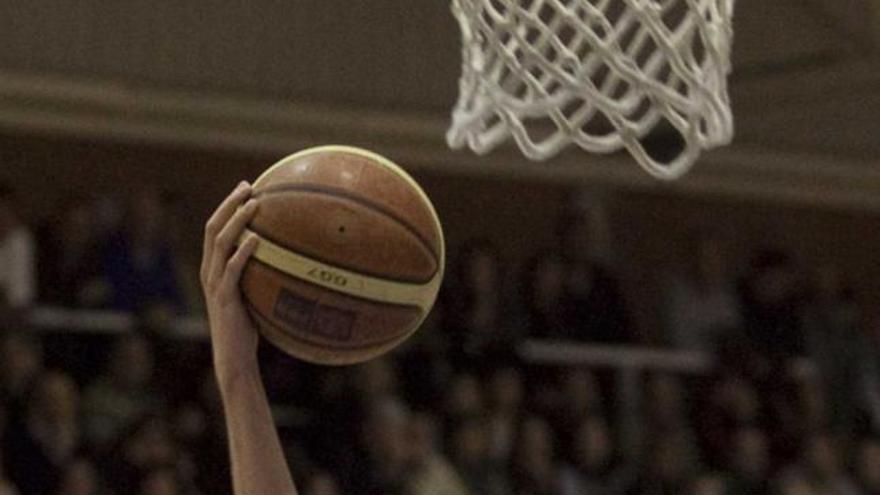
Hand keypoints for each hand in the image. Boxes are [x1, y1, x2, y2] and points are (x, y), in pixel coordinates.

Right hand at [201, 181, 260, 389]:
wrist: (234, 358)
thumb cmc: (248, 328)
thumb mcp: (254, 296)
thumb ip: (264, 275)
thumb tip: (294, 259)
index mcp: (213, 268)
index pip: (214, 229)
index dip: (227, 206)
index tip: (247, 188)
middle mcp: (209, 272)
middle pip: (213, 228)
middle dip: (229, 204)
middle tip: (248, 186)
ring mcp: (214, 284)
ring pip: (219, 243)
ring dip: (236, 221)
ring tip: (253, 205)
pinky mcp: (224, 299)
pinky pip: (232, 270)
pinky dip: (243, 252)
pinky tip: (257, 239)